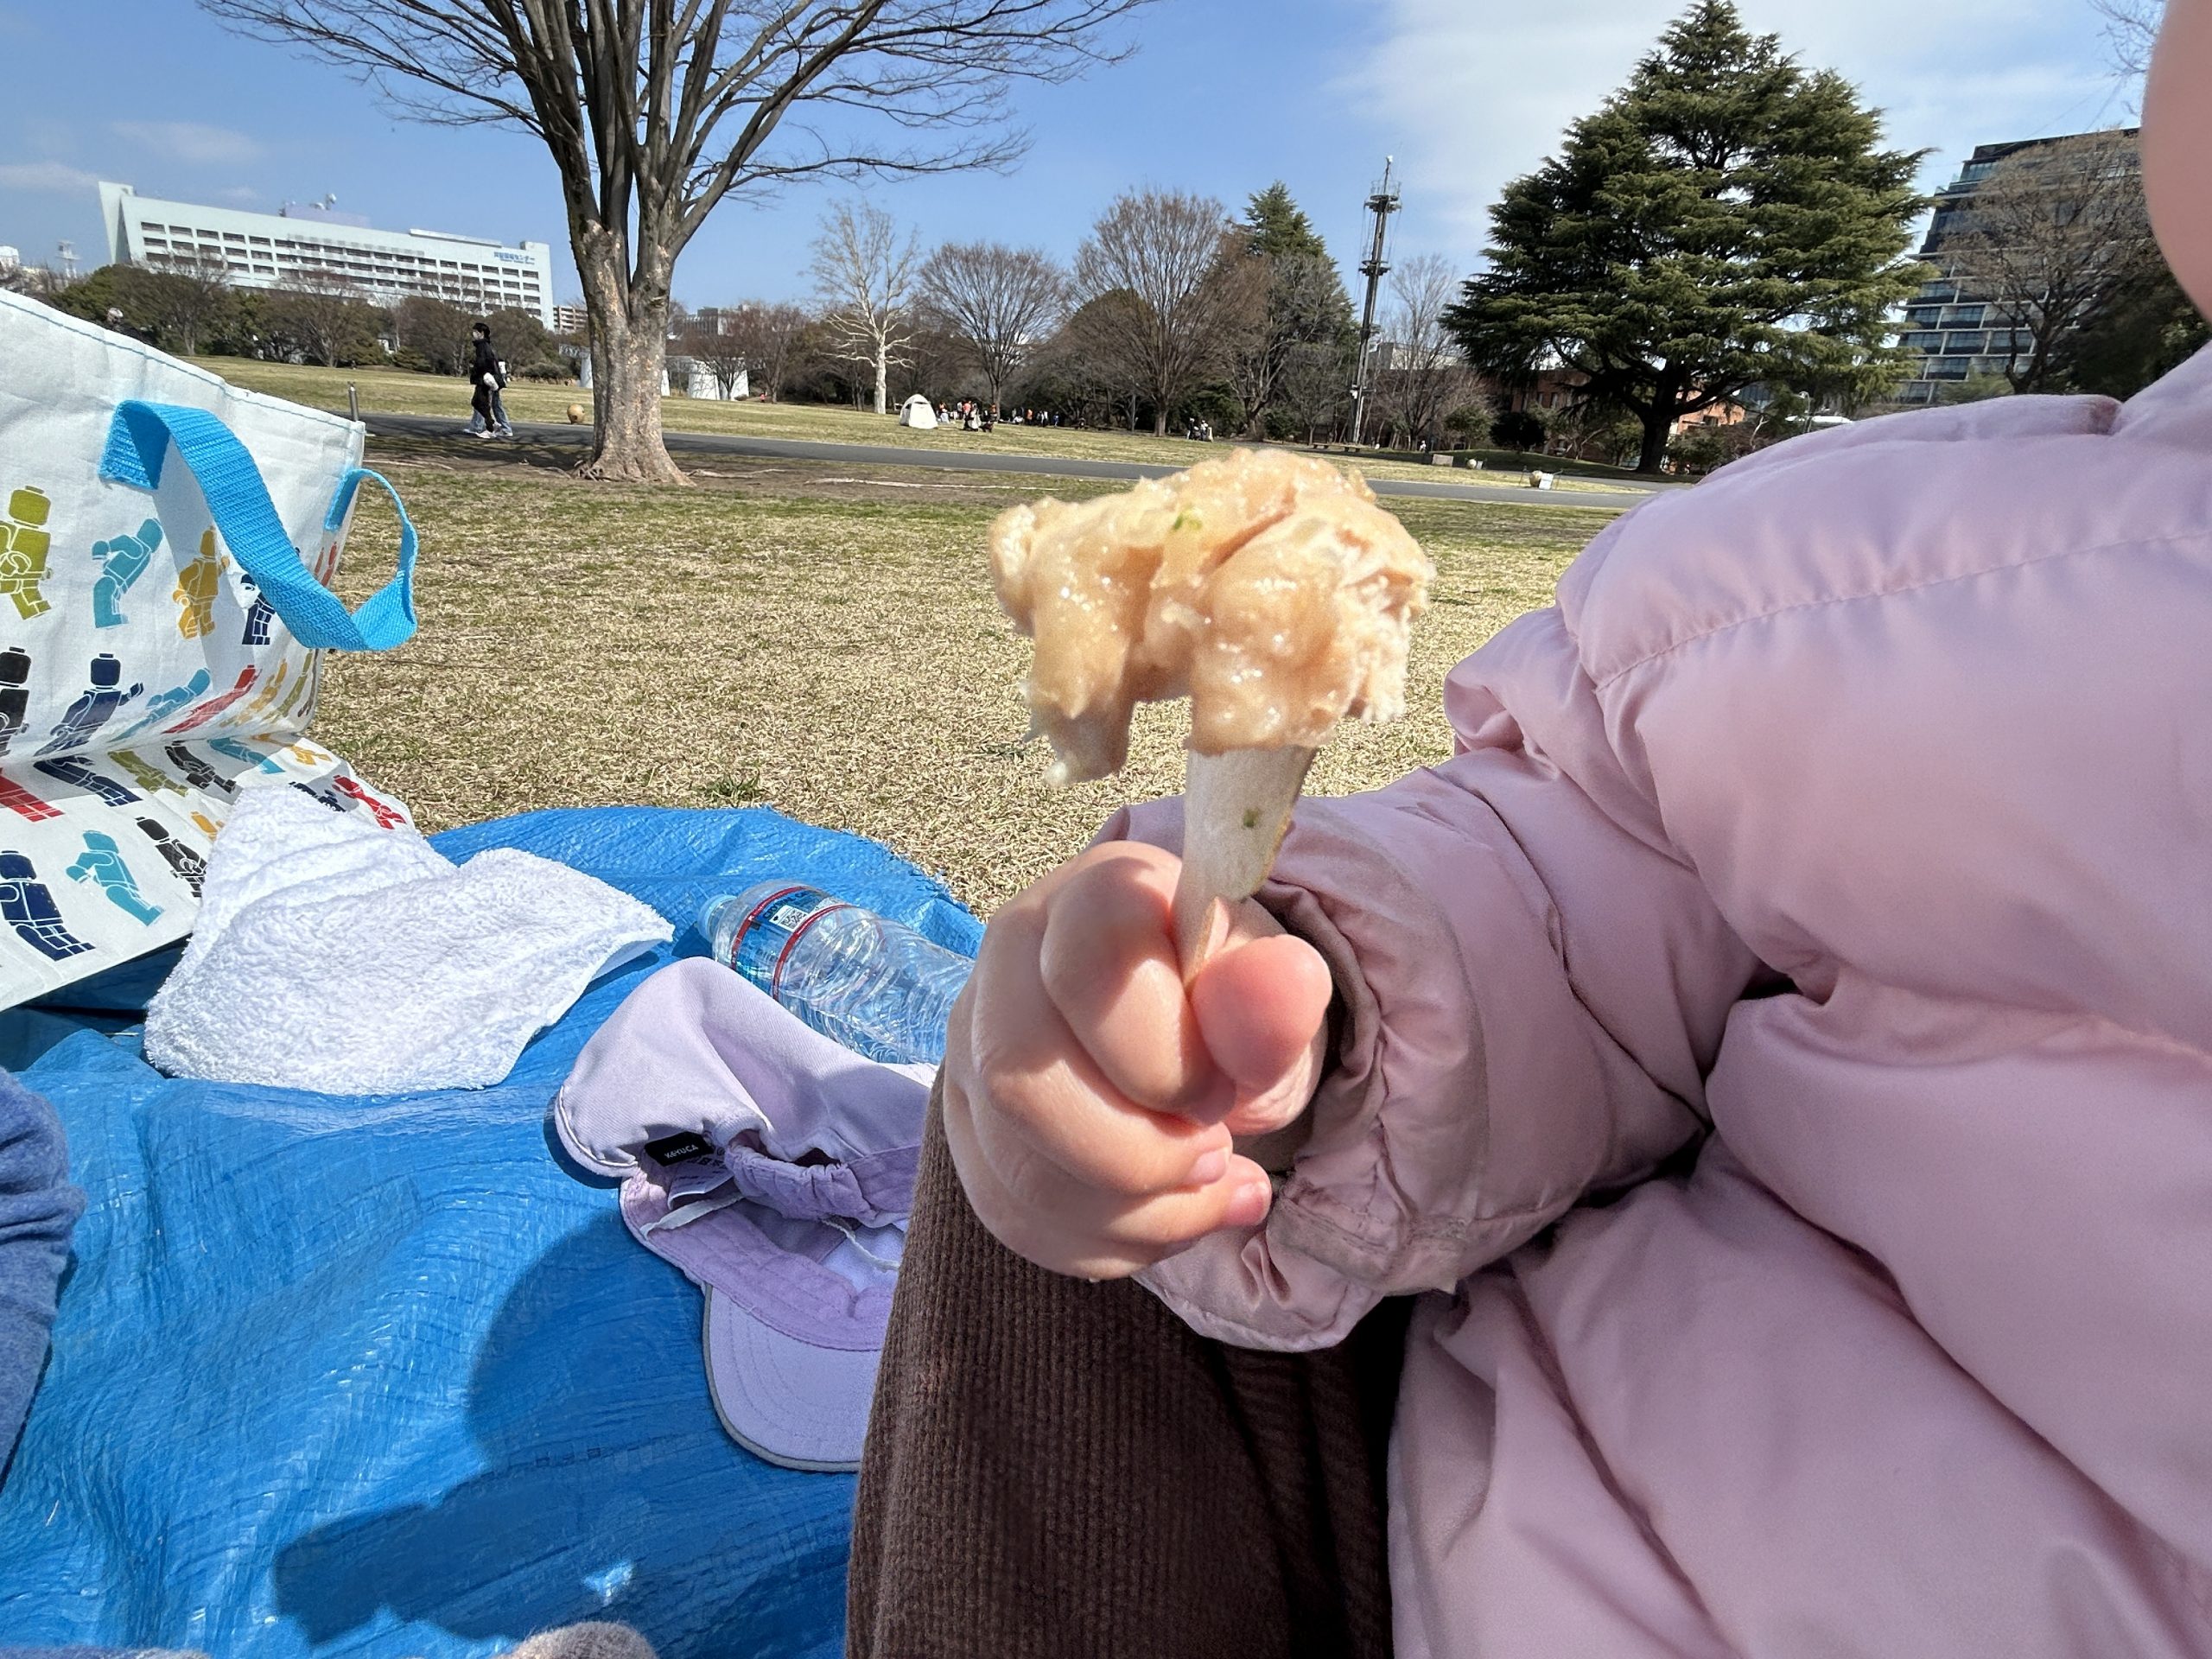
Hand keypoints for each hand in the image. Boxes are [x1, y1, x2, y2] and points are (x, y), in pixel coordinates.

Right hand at [942, 840, 1332, 1280]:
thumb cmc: (1228, 1003)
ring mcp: (973, 1045)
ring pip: (1015, 1168)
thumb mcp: (1270, 1000)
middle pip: (1020, 1082)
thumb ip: (1270, 1002)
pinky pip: (1014, 1215)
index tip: (1222, 1088)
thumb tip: (1286, 979)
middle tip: (1214, 1150)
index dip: (1165, 1056)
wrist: (1193, 1034)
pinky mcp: (969, 1126)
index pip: (1090, 971)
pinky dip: (1109, 1240)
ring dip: (1135, 1211)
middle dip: (1138, 1156)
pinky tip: (1167, 1212)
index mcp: (1092, 898)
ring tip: (1206, 1184)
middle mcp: (1007, 961)